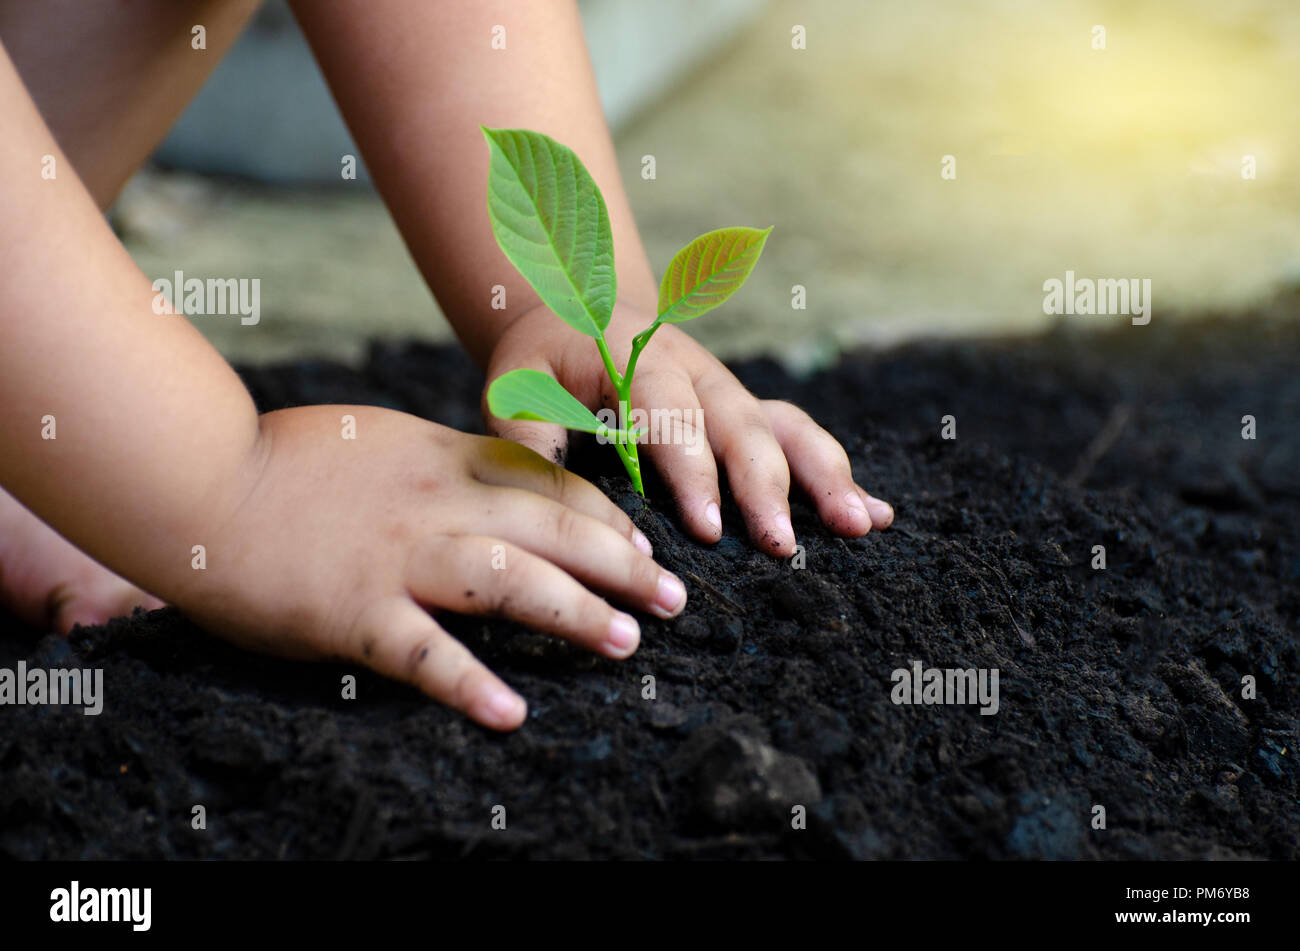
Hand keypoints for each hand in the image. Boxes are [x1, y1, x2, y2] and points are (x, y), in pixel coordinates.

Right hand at [169, 405, 686, 730]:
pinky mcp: (353, 612)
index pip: (548, 485)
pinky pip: (423, 653)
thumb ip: (444, 460)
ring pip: (509, 582)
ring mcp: (398, 558)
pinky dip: (470, 684)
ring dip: (574, 614)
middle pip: (551, 530)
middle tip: (672, 599)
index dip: (605, 518)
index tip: (643, 546)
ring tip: (625, 643)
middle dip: (621, 565)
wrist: (199, 477)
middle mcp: (436, 504)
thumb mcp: (384, 438)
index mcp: (444, 459)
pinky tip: (512, 713)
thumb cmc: (287, 460)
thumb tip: (500, 475)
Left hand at [483, 303, 893, 555]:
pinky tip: (875, 514)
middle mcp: (695, 372)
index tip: (710, 529)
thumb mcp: (515, 385)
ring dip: (824, 476)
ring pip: (784, 427)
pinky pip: (798, 435)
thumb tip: (550, 499)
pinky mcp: (745, 409)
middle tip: (782, 545)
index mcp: (637, 360)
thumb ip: (528, 437)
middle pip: (741, 424)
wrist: (576, 308)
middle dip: (767, 485)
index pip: (669, 415)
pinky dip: (836, 473)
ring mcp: (728, 390)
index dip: (692, 471)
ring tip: (859, 526)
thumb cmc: (544, 360)